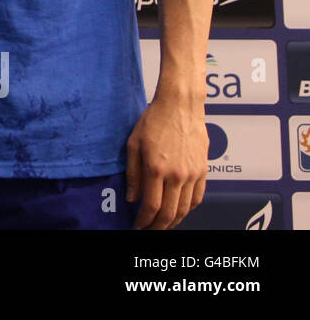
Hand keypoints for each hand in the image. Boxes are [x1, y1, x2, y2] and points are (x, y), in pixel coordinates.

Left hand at [125, 96, 207, 228]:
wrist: (180, 105)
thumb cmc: (154, 120)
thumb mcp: (133, 144)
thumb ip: (133, 174)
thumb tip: (132, 198)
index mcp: (156, 169)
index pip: (151, 206)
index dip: (144, 220)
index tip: (137, 225)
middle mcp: (177, 175)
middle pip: (170, 213)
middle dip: (158, 226)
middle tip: (149, 230)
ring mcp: (193, 174)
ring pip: (186, 209)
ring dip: (174, 221)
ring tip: (163, 224)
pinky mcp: (203, 170)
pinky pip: (198, 197)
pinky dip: (189, 209)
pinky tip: (180, 211)